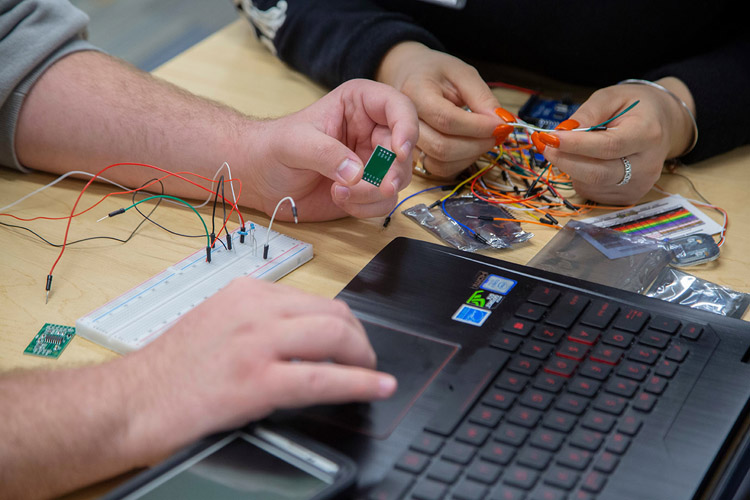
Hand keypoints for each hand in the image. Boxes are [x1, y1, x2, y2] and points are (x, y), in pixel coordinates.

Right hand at [120, 277, 396, 463]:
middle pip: (332, 313)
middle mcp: (254, 309)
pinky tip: (377, 387)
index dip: (342, 323)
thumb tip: (300, 334)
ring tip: (371, 372)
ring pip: (334, 336)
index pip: (313, 299)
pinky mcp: (256, 380)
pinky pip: (323, 378)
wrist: (129, 401)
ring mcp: (256, 343)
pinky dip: (359, 383)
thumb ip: (258, 320)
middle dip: (359, 337)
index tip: (351, 339)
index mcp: (245, 292)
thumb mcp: (218, 323)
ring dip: (363, 356)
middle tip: (365, 359)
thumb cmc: (168, 369)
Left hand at [244, 79, 417, 220]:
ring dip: (373, 193)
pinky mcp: (367, 189)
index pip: (398, 107)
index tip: (399, 150)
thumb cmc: (272, 147)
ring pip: (397, 179)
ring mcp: (371, 162)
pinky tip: (340, 199)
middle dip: (392, 172)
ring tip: (339, 192)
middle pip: (404, 150)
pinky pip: (384, 202)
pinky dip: (366, 207)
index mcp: (359, 105)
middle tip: (380, 186)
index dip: (406, 127)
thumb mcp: (295, 142)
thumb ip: (325, 153)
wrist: (258, 177)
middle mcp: (372, 131)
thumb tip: (356, 173)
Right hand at [376, 42, 503, 178]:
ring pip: (441, 163)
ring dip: (471, 155)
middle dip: (478, 144)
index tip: (501, 124)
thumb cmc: (434, 72)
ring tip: (484, 137)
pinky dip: (461, 163)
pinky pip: (439, 170)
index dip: (478, 126)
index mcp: (414, 93)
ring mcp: (406, 142)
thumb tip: (501, 122)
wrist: (408, 76)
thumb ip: (481, 97)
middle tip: (498, 133)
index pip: (447, 119)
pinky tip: (470, 146)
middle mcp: (404, 122)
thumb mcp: (461, 73)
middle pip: (443, 147)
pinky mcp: (414, 156)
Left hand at [542, 77, 695, 204]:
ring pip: (591, 184)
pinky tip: (588, 161)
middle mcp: (647, 165)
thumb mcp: (611, 97)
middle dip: (565, 160)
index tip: (550, 137)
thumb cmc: (636, 108)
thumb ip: (587, 113)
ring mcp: (640, 184)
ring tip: (571, 149)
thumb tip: (561, 132)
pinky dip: (581, 177)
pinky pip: (593, 191)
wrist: (663, 124)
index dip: (575, 145)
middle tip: (546, 146)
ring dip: (572, 167)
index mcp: (647, 134)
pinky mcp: (630, 196)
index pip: (607, 146)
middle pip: (598, 172)